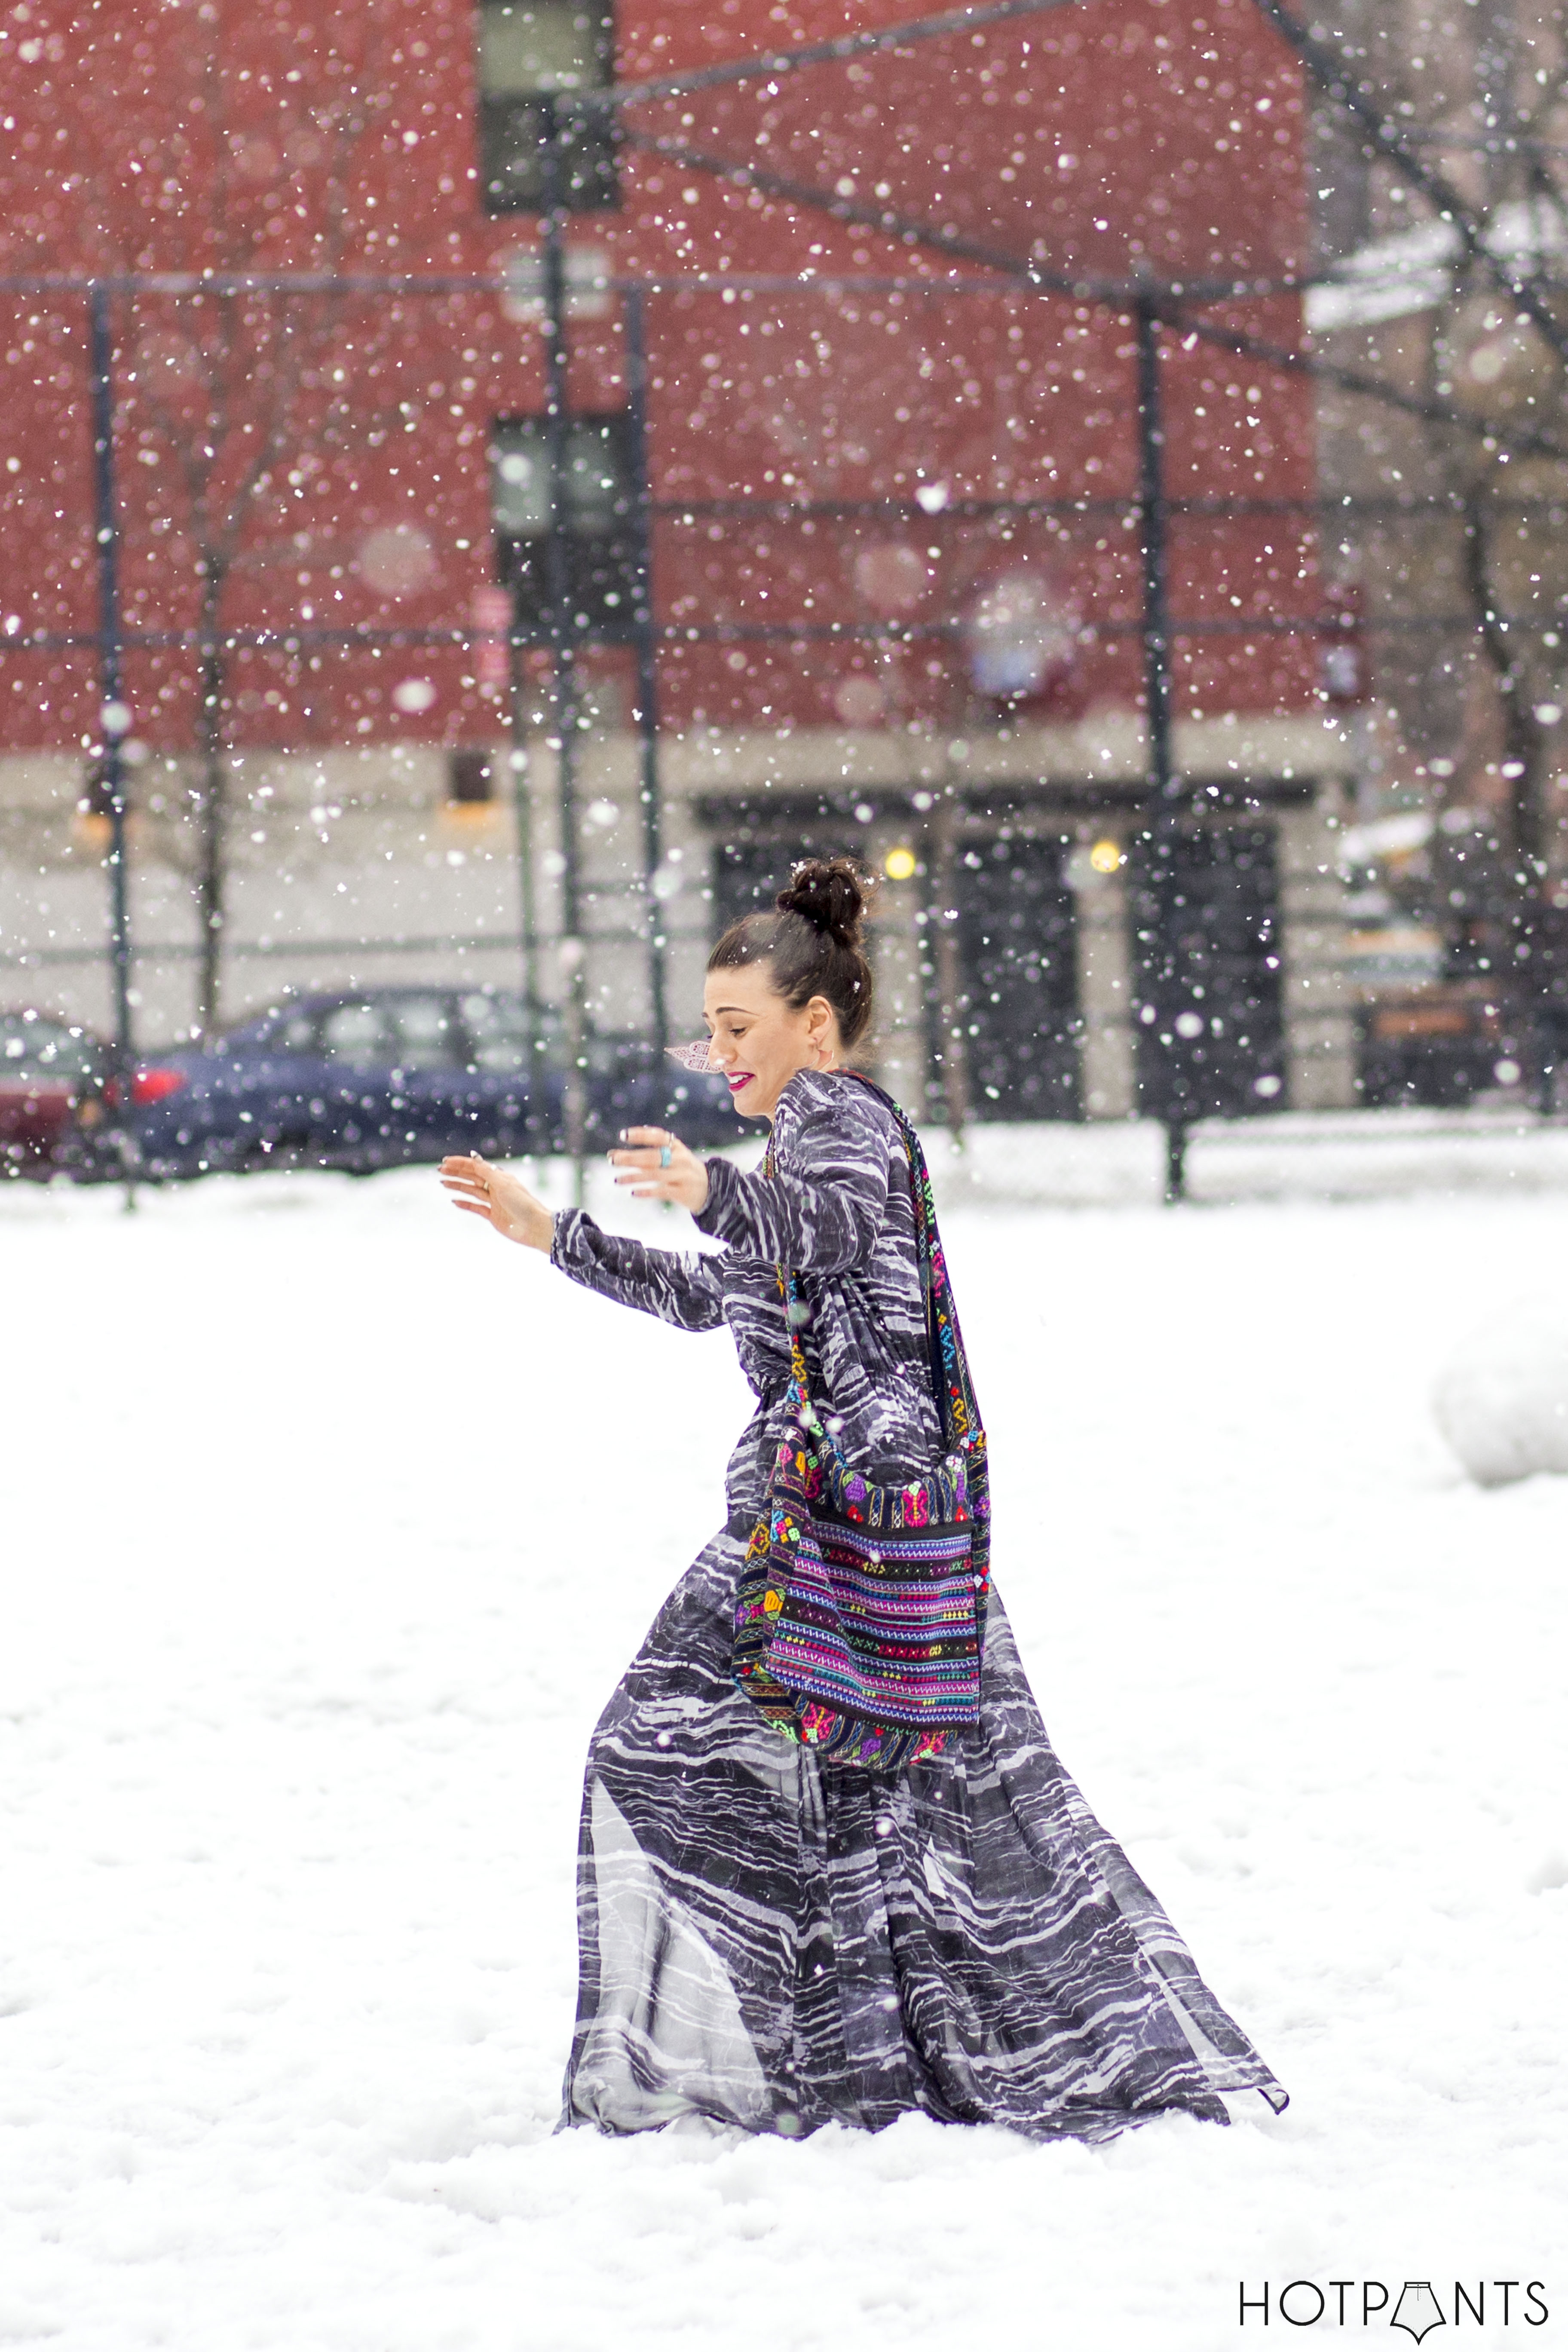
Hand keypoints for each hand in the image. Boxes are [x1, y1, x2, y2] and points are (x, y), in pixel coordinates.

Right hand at [439, 1153, 553, 1250]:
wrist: (535, 1227)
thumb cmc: (522, 1203)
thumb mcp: (503, 1184)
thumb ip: (486, 1171)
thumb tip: (473, 1155)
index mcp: (500, 1177)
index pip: (476, 1166)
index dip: (460, 1163)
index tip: (445, 1162)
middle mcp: (496, 1187)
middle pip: (472, 1177)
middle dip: (456, 1173)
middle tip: (439, 1171)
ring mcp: (494, 1202)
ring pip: (472, 1191)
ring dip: (458, 1186)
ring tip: (443, 1183)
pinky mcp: (493, 1215)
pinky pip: (476, 1207)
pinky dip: (465, 1204)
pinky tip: (454, 1201)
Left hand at [607, 1127, 710, 1214]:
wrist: (710, 1188)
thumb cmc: (681, 1169)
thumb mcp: (671, 1156)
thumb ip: (645, 1155)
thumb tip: (614, 1154)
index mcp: (676, 1146)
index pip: (658, 1136)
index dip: (640, 1134)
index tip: (623, 1135)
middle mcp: (680, 1159)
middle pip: (652, 1157)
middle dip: (630, 1158)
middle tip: (612, 1159)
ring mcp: (682, 1176)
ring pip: (654, 1175)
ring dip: (633, 1177)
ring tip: (617, 1179)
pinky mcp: (682, 1192)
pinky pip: (661, 1191)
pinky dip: (646, 1192)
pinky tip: (633, 1192)